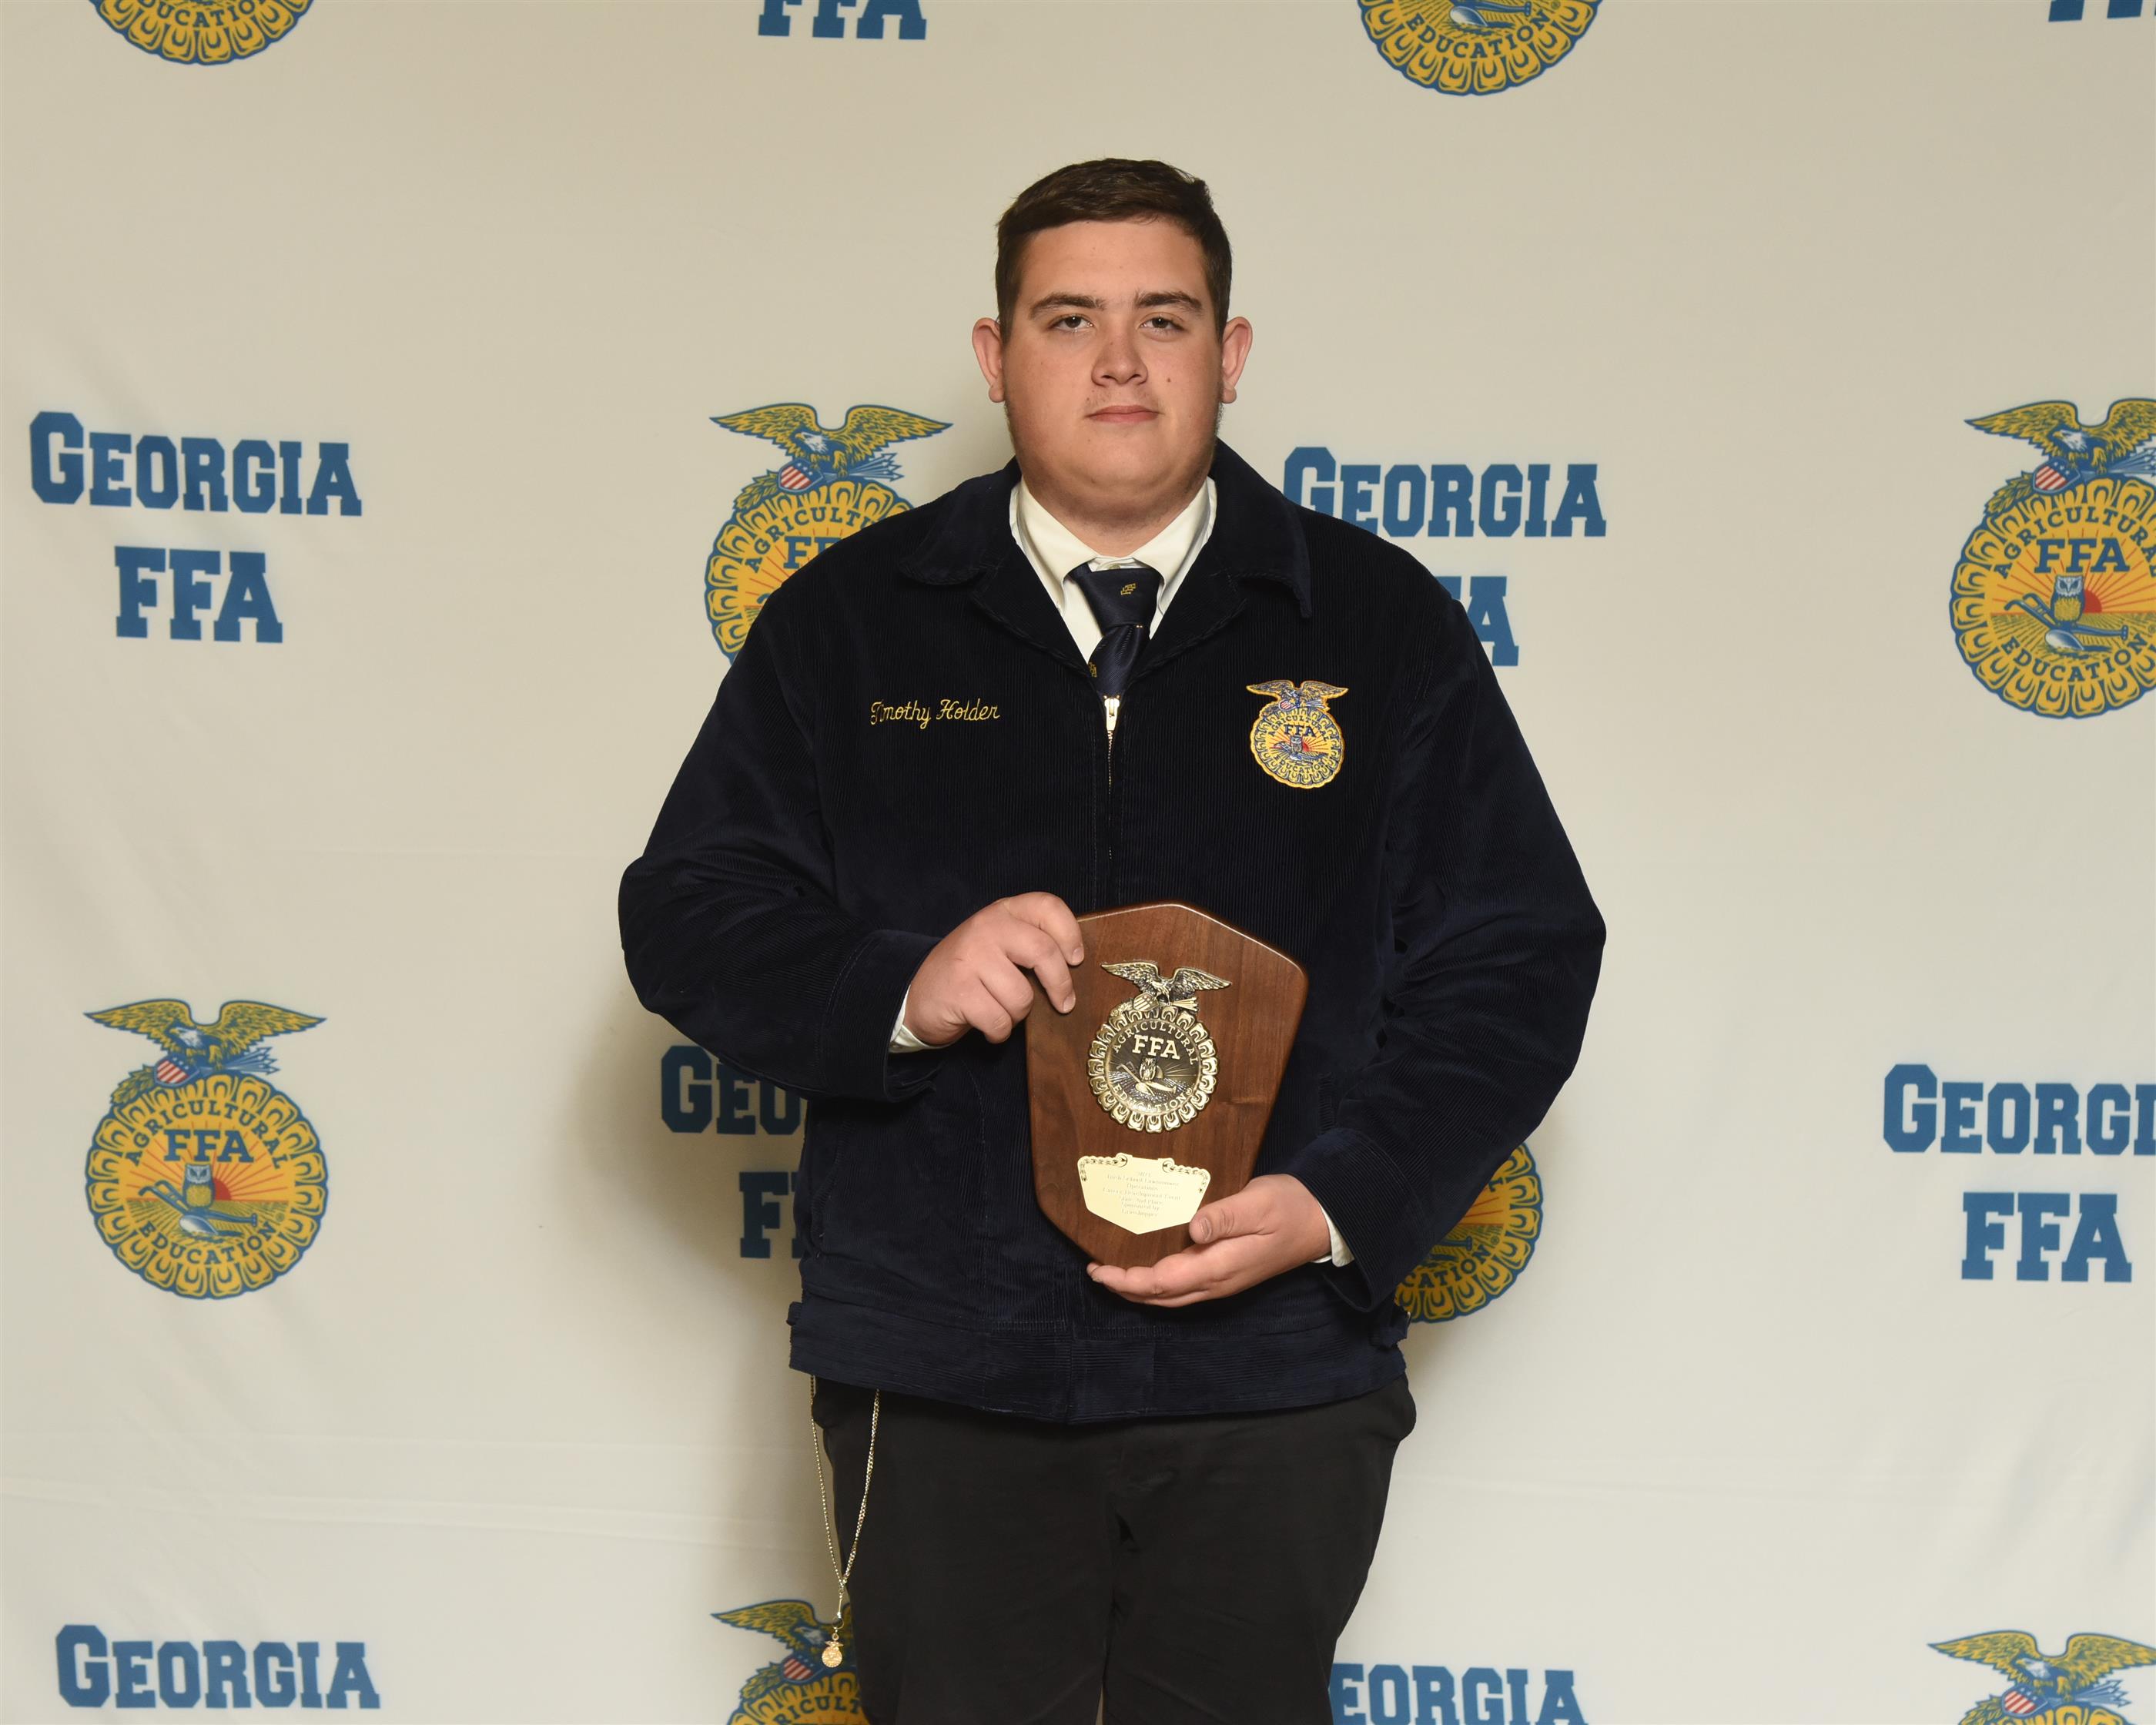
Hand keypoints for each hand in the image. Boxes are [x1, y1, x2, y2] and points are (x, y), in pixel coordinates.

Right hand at [901, 893, 1084, 1046]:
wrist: (916, 996)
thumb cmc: (970, 974)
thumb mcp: (998, 945)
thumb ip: (1030, 943)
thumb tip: (1074, 966)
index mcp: (1001, 913)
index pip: (1046, 906)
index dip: (1070, 933)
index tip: (1075, 960)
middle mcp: (985, 928)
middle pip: (1043, 951)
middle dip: (1060, 985)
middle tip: (1064, 1004)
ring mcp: (970, 958)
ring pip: (1022, 996)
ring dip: (1019, 1015)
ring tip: (1003, 1011)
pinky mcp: (959, 991)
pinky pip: (1000, 1020)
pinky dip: (1000, 1032)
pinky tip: (989, 1026)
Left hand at [1087, 1175, 1330, 1307]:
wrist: (1320, 1221)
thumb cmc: (1288, 1207)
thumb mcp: (1257, 1204)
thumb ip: (1224, 1217)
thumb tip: (1192, 1230)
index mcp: (1219, 1267)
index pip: (1161, 1281)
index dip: (1126, 1279)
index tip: (1098, 1269)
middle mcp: (1216, 1282)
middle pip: (1160, 1295)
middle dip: (1124, 1288)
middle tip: (1094, 1272)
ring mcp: (1221, 1282)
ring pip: (1170, 1296)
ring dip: (1138, 1289)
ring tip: (1111, 1273)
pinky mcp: (1225, 1274)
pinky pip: (1182, 1287)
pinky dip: (1156, 1283)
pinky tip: (1147, 1267)